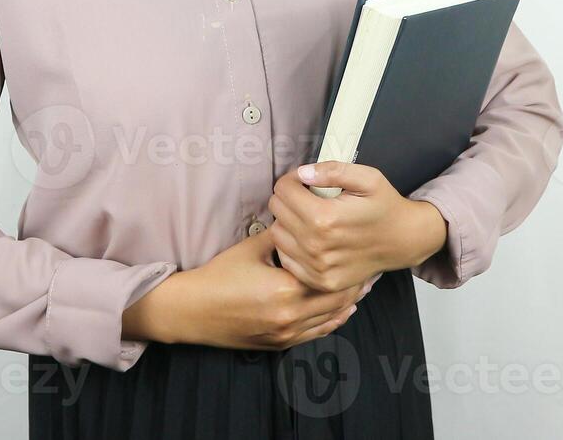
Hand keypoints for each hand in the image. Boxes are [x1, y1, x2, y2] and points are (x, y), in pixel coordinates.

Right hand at [121, 227, 372, 350]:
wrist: (192, 311)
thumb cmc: (218, 276)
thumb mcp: (252, 248)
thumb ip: (282, 235)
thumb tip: (302, 219)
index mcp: (285, 290)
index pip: (329, 277)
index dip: (348, 265)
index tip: (360, 253)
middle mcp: (290, 316)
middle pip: (336, 301)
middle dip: (355, 286)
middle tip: (370, 270)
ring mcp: (286, 333)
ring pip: (330, 319)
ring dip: (348, 303)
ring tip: (363, 288)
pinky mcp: (280, 343)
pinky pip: (316, 334)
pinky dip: (333, 321)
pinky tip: (343, 310)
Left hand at [267, 161, 449, 293]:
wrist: (403, 241)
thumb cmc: (384, 206)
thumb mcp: (368, 178)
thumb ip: (333, 170)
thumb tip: (303, 173)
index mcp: (324, 217)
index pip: (283, 190)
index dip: (292, 180)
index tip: (305, 181)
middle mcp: (316, 246)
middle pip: (277, 211)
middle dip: (288, 199)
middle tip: (307, 197)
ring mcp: (317, 267)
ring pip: (277, 235)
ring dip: (288, 222)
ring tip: (309, 218)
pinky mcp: (319, 281)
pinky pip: (286, 259)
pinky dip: (292, 246)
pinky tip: (310, 238)